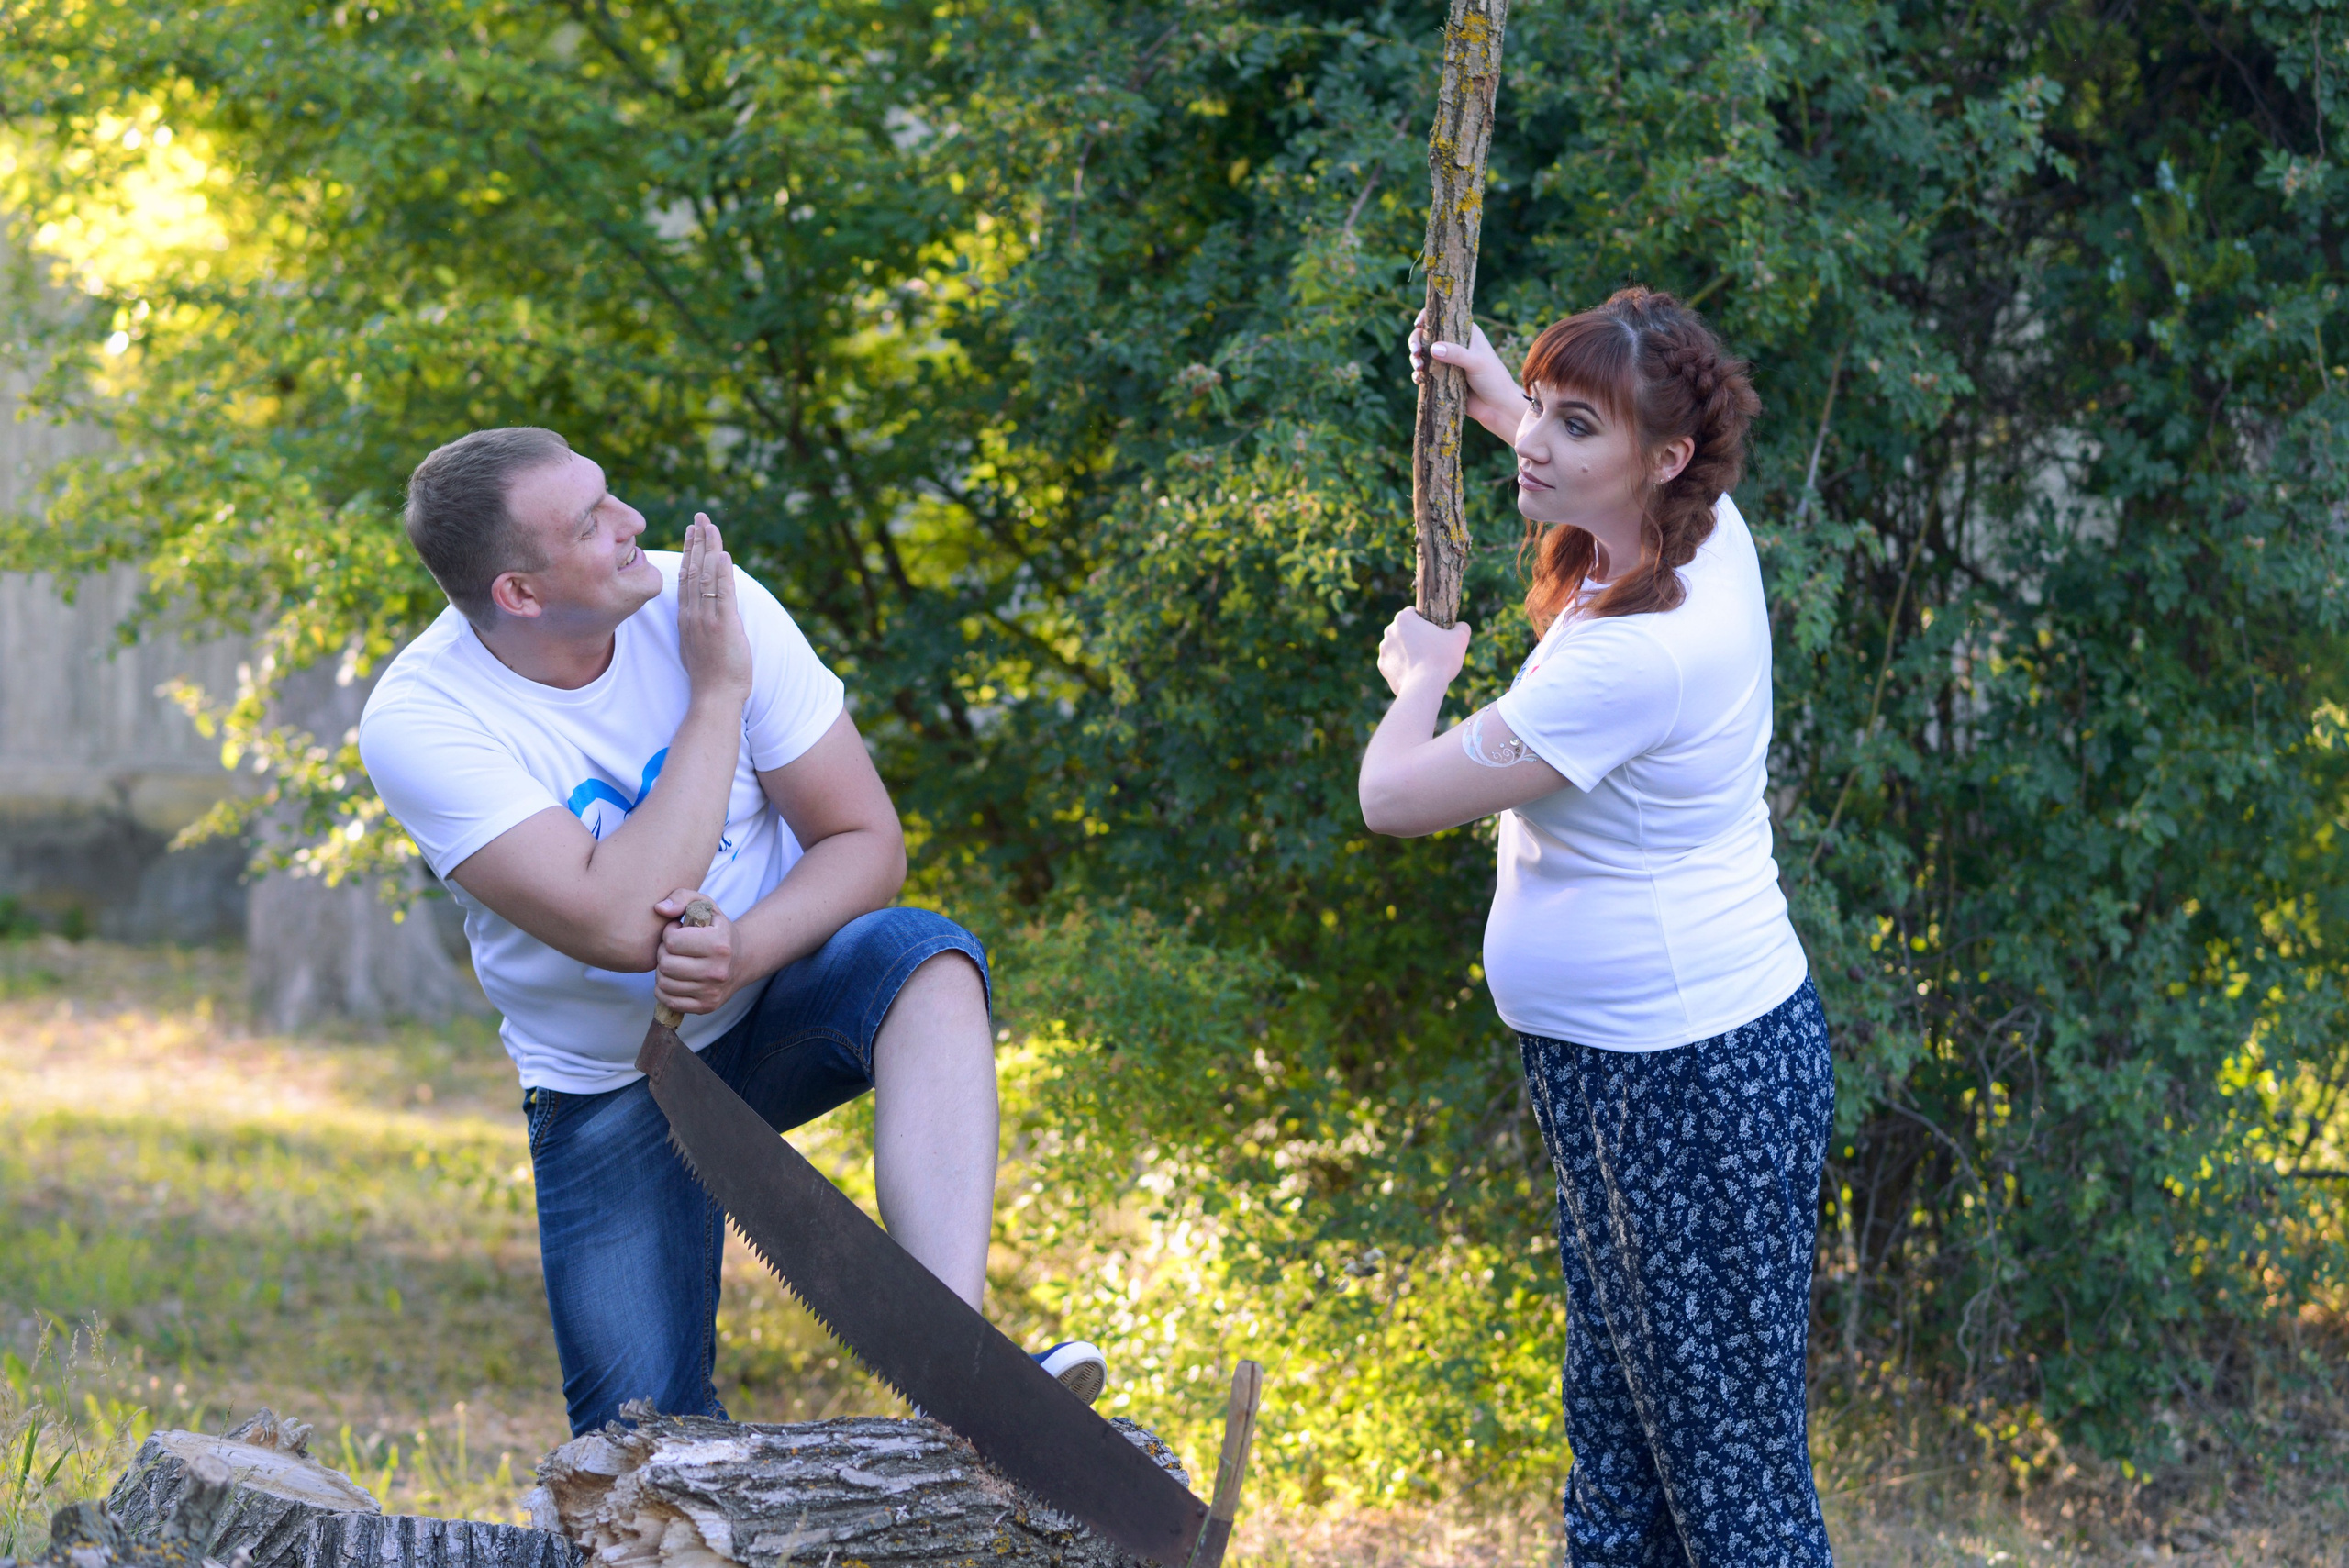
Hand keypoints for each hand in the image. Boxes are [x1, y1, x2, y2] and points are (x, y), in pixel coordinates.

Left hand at [654, 889, 738, 1013]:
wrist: (742, 959)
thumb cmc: (716, 929)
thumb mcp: (704, 905)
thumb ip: (681, 896)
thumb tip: (659, 909)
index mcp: (719, 944)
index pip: (672, 941)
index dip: (669, 933)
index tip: (678, 931)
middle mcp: (717, 971)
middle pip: (666, 964)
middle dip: (664, 953)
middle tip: (673, 948)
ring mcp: (712, 992)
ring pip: (664, 983)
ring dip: (663, 971)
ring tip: (674, 961)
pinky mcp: (706, 1006)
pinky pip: (669, 1001)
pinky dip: (664, 989)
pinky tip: (673, 978)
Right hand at [677, 515, 753, 706]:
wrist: (714, 697)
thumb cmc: (710, 676)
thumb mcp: (698, 645)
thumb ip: (699, 625)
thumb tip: (703, 614)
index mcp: (687, 617)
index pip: (685, 577)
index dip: (688, 551)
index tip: (691, 531)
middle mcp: (693, 614)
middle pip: (693, 570)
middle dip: (697, 541)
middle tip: (700, 517)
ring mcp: (707, 619)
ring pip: (706, 577)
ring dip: (709, 549)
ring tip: (711, 526)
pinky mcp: (723, 626)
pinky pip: (722, 594)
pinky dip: (723, 574)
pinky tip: (723, 555)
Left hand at [1377, 607, 1472, 697]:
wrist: (1424, 686)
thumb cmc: (1442, 658)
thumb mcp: (1460, 639)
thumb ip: (1462, 627)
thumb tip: (1461, 626)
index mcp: (1403, 619)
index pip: (1412, 613)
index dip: (1424, 621)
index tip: (1433, 632)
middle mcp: (1389, 632)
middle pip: (1404, 630)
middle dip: (1415, 636)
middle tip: (1430, 648)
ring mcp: (1384, 650)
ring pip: (1398, 647)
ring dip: (1407, 651)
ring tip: (1423, 662)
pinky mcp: (1382, 667)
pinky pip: (1394, 663)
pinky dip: (1402, 666)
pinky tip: (1414, 672)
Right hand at [1408, 310, 1523, 441]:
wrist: (1497, 407)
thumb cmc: (1493, 379)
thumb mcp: (1477, 362)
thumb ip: (1456, 354)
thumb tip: (1433, 348)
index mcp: (1465, 332)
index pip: (1443, 317)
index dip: (1427, 317)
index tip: (1418, 324)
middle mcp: (1454, 344)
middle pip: (1427, 336)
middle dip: (1416, 341)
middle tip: (1416, 352)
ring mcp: (1446, 361)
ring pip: (1423, 355)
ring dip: (1416, 359)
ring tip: (1419, 368)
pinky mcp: (1441, 378)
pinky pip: (1424, 374)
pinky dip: (1418, 375)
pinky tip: (1419, 380)